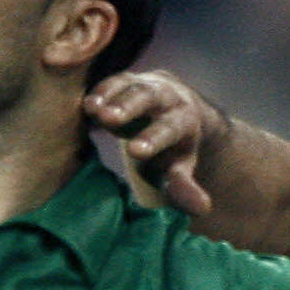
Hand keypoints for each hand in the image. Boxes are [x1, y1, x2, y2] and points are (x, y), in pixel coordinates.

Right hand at [85, 68, 226, 216]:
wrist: (178, 111)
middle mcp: (169, 98)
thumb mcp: (179, 167)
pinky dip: (100, 91)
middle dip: (130, 108)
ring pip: (131, 85)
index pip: (170, 129)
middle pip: (151, 98)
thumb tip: (202, 208)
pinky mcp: (128, 80)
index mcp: (185, 120)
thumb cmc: (173, 149)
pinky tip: (86, 104)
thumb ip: (185, 186)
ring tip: (92, 109)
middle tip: (109, 119)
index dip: (153, 139)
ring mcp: (147, 85)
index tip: (135, 151)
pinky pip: (115, 82)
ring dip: (110, 95)